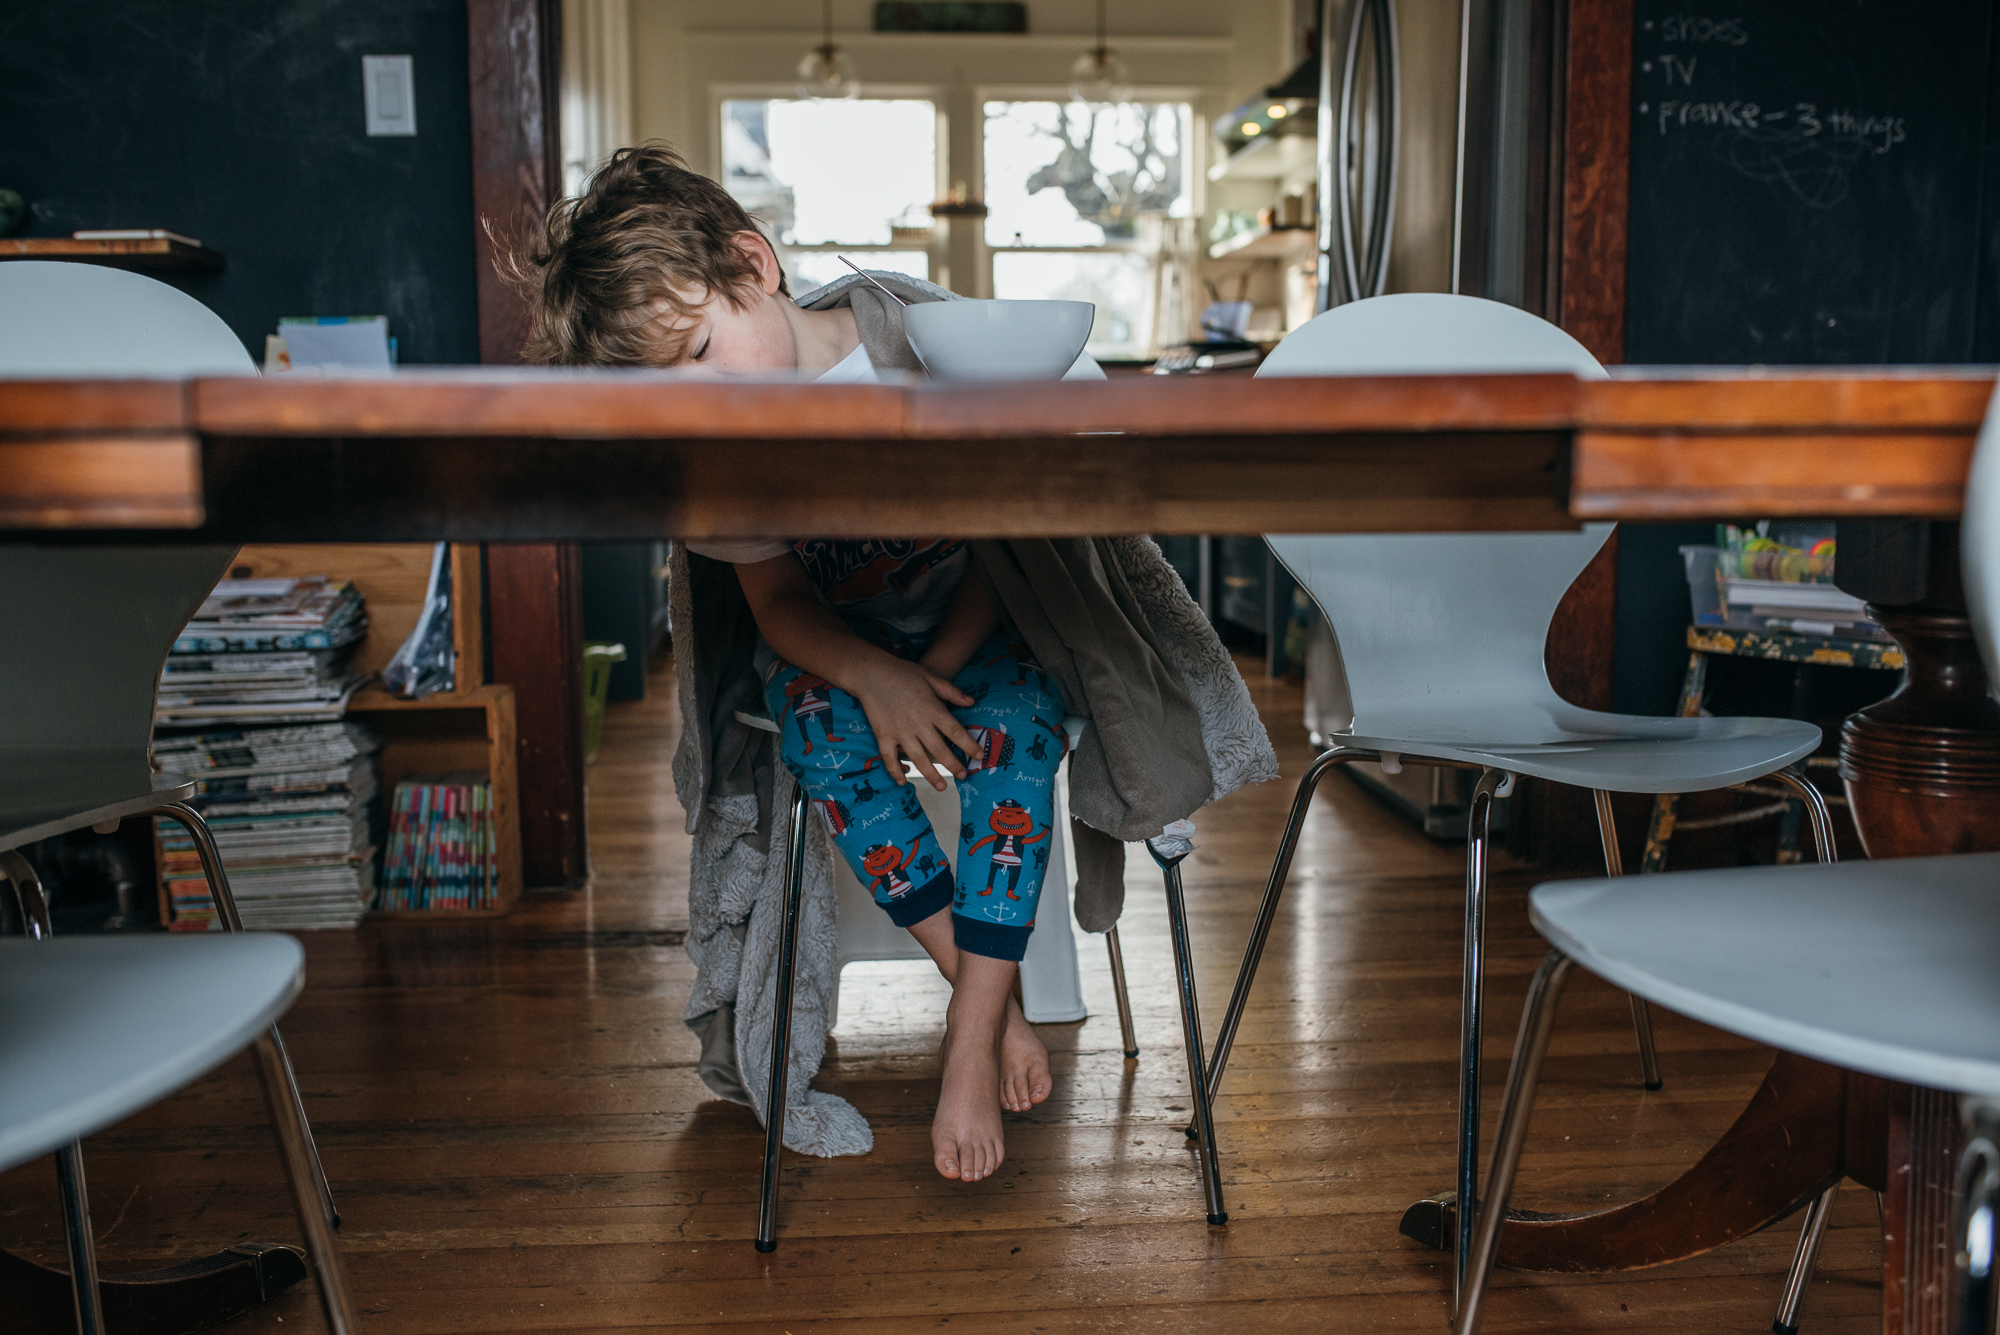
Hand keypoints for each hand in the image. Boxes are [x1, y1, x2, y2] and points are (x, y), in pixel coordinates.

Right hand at [851, 657, 980, 790]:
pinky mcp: (882, 735)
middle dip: (953, 765)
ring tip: (942, 787)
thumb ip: (951, 691)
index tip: (979, 756)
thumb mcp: (930, 676)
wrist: (870, 672)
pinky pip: (890, 758)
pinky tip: (903, 782)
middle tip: (964, 776)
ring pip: (918, 758)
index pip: (955, 731)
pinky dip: (896, 771)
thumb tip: (972, 702)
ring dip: (931, 775)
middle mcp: (917, 723)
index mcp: (932, 708)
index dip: (969, 745)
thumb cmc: (903, 672)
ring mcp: (899, 731)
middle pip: (939, 749)